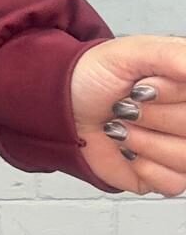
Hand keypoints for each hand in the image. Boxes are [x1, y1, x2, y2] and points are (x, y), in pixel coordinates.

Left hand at [69, 35, 185, 194]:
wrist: (62, 106)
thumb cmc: (94, 76)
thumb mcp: (131, 52)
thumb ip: (173, 56)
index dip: (169, 94)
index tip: (142, 87)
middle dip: (150, 117)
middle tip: (125, 107)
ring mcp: (181, 146)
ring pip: (185, 158)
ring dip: (143, 142)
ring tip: (122, 127)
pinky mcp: (167, 175)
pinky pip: (173, 183)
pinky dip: (142, 167)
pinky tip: (128, 150)